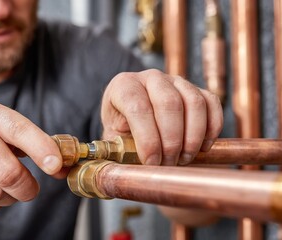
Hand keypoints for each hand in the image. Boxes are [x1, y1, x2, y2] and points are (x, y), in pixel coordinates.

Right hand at [0, 103, 63, 216]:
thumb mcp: (17, 136)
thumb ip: (43, 148)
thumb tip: (64, 169)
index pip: (20, 131)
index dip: (41, 149)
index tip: (55, 166)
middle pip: (8, 173)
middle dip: (28, 188)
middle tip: (31, 189)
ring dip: (10, 198)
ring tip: (8, 188)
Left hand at [101, 69, 222, 165]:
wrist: (133, 121)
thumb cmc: (121, 132)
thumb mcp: (112, 139)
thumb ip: (120, 148)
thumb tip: (131, 166)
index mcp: (124, 86)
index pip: (138, 107)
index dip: (147, 139)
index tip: (151, 163)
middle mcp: (150, 78)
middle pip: (169, 103)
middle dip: (172, 140)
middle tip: (168, 163)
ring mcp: (176, 81)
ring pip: (194, 103)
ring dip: (192, 137)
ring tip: (183, 159)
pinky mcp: (196, 89)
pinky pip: (212, 104)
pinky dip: (211, 129)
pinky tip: (201, 148)